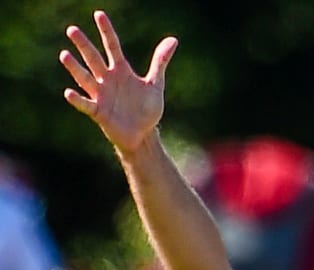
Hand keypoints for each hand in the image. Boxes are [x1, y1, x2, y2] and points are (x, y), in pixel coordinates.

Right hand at [59, 11, 177, 153]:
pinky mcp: (98, 112)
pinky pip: (86, 104)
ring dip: (75, 68)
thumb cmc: (147, 109)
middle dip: (84, 45)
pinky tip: (69, 92)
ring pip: (85, 79)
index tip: (99, 14)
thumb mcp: (155, 84)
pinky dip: (77, 99)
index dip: (106, 31)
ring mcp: (101, 95)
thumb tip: (173, 40)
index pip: (112, 46)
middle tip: (72, 29)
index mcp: (121, 71)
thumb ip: (160, 62)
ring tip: (64, 55)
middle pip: (94, 59)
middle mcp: (107, 80)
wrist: (144, 134)